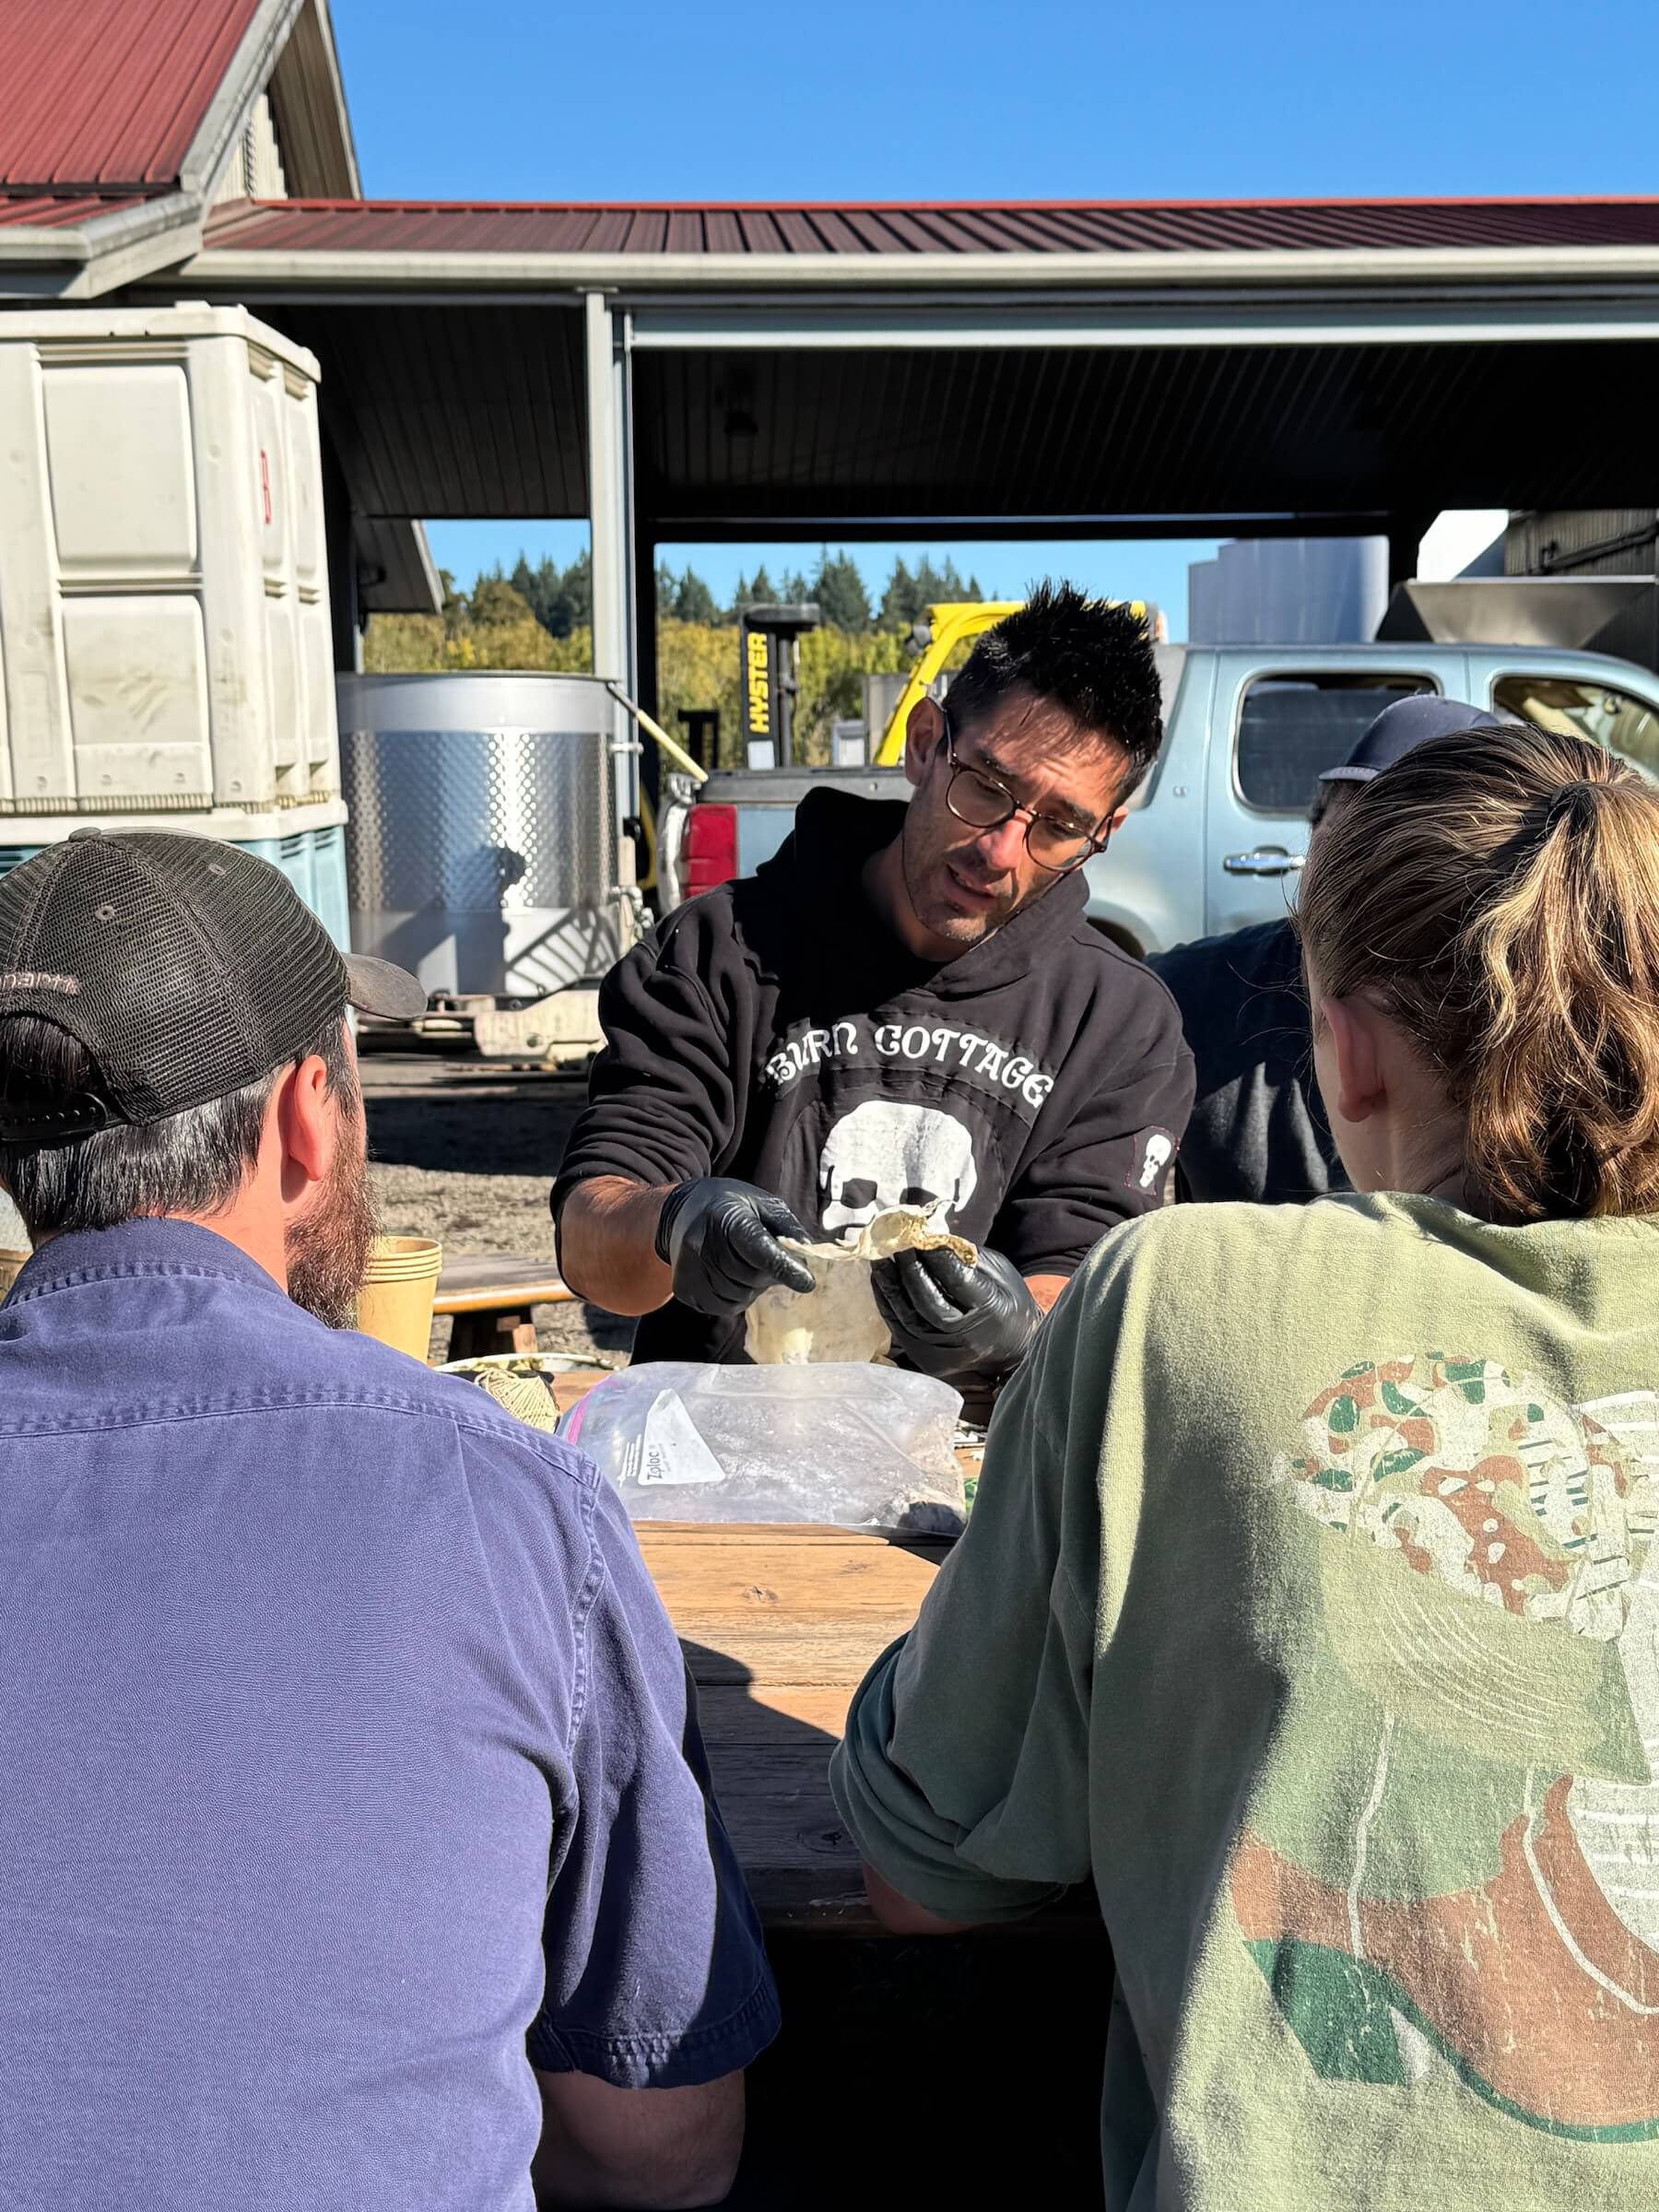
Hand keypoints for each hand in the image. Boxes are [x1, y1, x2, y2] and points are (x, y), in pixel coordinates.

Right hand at [653, 1177, 815, 1317]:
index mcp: (726, 1217)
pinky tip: (731, 1276)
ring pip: (740, 1296)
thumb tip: (808, 1257)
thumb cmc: (731, 1207)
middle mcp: (702, 1244)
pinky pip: (724, 1307)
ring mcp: (689, 1270)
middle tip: (766, 1258)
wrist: (681, 1213)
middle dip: (768, 1273)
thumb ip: (788, 1229)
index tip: (808, 1282)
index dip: (784, 1267)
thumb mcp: (763, 1204)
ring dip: (752, 1286)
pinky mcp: (684, 1290)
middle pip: (751, 1276)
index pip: (757, 1247)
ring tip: (744, 1262)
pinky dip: (737, 1297)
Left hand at [870, 1245, 1041, 1385]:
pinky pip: (901, 1331)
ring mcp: (946, 1354)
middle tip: (894, 1244)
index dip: (934, 1255)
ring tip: (879, 1261)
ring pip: (909, 1318)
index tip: (917, 1232)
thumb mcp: (999, 1272)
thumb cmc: (1006, 1302)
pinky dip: (888, 1306)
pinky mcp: (929, 1362)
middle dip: (908, 1269)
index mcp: (991, 1310)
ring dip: (889, 1287)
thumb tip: (929, 1238)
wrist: (1014, 1349)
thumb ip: (965, 1257)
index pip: (956, 1279)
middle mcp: (968, 1337)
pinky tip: (881, 1283)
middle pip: (927, 1301)